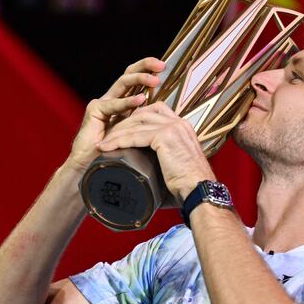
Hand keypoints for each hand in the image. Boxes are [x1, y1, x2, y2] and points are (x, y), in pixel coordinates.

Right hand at [65, 58, 163, 172]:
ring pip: (122, 83)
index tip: (166, 68)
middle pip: (129, 74)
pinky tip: (140, 100)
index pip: (138, 81)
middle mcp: (113, 99)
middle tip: (161, 65)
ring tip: (154, 80)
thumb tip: (172, 119)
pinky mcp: (95, 111)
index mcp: (124, 103)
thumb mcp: (139, 135)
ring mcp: (103, 103)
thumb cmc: (117, 154)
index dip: (150, 71)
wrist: (92, 166)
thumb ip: (150, 124)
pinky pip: (113, 104)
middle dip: (145, 66)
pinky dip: (127, 102)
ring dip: (139, 79)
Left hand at [96, 102, 215, 200]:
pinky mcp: (165, 136)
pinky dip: (118, 141)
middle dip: (123, 123)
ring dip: (116, 132)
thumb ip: (165, 160)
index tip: (122, 130)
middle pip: (144, 113)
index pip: (156, 111)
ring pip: (136, 123)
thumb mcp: (177, 165)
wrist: (200, 192)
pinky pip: (135, 135)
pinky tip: (107, 147)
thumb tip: (148, 172)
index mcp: (183, 127)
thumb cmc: (189, 187)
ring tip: (104, 144)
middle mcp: (179, 123)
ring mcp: (173, 128)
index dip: (137, 118)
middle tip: (108, 137)